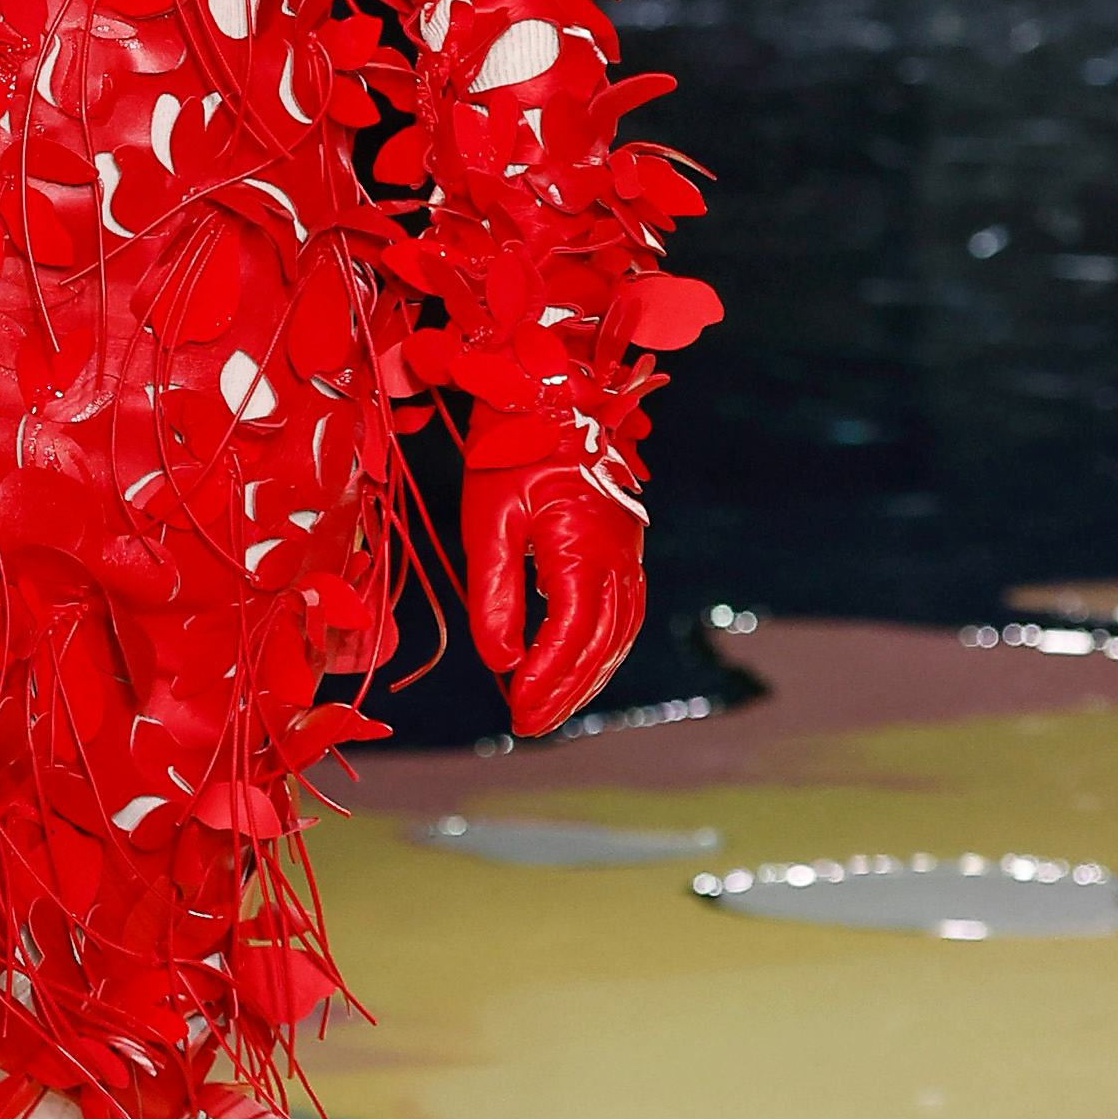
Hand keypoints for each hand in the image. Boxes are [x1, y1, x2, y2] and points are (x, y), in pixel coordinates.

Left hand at [461, 412, 646, 738]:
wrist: (545, 392)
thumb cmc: (509, 450)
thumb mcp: (488, 518)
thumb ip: (496, 592)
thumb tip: (500, 662)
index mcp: (586, 538)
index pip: (573, 627)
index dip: (548, 674)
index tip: (517, 708)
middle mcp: (620, 549)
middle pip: (602, 640)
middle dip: (566, 689)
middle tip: (528, 726)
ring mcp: (629, 547)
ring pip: (619, 631)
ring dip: (587, 677)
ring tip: (548, 712)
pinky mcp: (625, 546)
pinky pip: (623, 611)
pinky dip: (600, 649)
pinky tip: (574, 672)